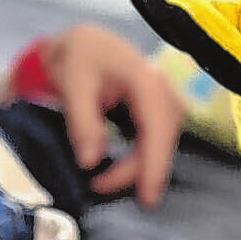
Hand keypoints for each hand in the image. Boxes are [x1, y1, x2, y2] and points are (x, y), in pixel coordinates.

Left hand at [40, 24, 184, 207]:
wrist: (89, 42)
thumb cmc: (81, 57)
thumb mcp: (73, 84)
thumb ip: (82, 122)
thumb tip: (89, 162)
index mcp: (147, 81)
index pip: (157, 130)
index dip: (153, 166)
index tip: (147, 197)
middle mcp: (165, 93)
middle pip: (160, 143)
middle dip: (135, 172)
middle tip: (97, 186)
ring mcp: (167, 104)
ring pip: (159, 146)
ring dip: (135, 168)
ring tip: (102, 181)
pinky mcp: (161, 114)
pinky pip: (154, 142)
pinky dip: (137, 159)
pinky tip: (118, 171)